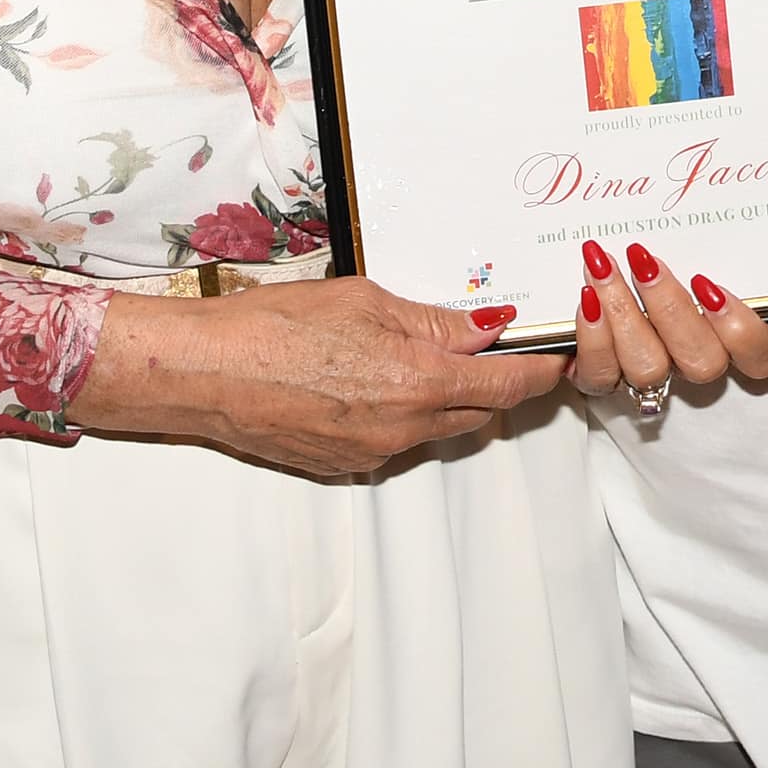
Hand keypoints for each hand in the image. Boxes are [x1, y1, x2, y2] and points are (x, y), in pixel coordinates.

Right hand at [74, 277, 561, 477]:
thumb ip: (434, 321)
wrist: (207, 374)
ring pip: (439, 429)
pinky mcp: (345, 467)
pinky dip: (404, 415)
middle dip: (500, 385)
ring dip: (449, 400)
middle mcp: (405, 428)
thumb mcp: (366, 301)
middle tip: (503, 349)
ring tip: (426, 357)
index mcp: (418, 381)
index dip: (542, 372)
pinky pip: (396, 442)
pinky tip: (372, 381)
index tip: (561, 356)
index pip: (508, 386)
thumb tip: (489, 327)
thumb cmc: (278, 324)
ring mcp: (374, 454)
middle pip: (481, 413)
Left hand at [569, 238, 767, 396]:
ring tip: (602, 265)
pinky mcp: (603, 380)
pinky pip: (600, 375)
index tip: (705, 283)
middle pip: (701, 362)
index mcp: (725, 337)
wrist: (592, 293)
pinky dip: (593, 336)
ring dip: (624, 312)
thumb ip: (699, 244)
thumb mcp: (685, 249)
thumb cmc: (650, 262)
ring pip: (648, 368)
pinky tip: (587, 298)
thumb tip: (703, 202)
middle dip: (670, 308)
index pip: (759, 356)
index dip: (741, 330)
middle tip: (643, 260)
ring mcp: (648, 376)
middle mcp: (690, 362)